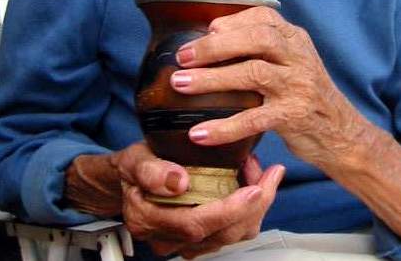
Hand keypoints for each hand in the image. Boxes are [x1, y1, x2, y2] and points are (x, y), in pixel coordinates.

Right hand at [112, 142, 284, 258]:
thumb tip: (177, 182)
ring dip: (255, 206)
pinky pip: (232, 231)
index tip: (254, 189)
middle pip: (221, 233)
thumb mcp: (136, 159)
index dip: (229, 209)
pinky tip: (252, 182)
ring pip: (232, 235)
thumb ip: (152, 171)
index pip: (196, 224)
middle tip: (270, 174)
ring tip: (260, 172)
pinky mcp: (200, 237)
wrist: (131, 178)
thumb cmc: (135, 167)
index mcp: (149, 220)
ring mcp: (185, 242)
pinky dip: (249, 209)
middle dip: (254, 205)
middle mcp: (168, 238)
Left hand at [171, 7, 368, 168]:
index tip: (206, 30)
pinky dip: (224, 127)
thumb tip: (210, 40)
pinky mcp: (295, 116)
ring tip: (181, 84)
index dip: (231, 21)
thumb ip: (263, 49)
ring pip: (253, 73)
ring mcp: (298, 85)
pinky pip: (254, 119)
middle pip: (256, 40)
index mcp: (296, 39)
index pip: (264, 17)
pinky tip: (200, 133)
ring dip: (212, 79)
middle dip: (215, 46)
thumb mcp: (292, 62)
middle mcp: (299, 57)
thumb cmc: (305, 95)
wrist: (342, 133)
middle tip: (183, 56)